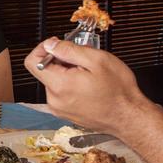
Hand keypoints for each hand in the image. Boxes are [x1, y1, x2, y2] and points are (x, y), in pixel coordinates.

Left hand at [23, 38, 147, 133]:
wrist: (130, 118)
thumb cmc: (118, 92)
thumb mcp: (97, 60)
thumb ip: (68, 50)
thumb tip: (50, 44)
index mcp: (59, 85)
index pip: (32, 62)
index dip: (43, 48)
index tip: (58, 45)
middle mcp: (55, 100)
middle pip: (45, 70)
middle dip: (61, 60)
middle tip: (83, 59)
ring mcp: (60, 109)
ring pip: (55, 81)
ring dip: (68, 73)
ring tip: (90, 75)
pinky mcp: (66, 113)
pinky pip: (62, 93)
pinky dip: (71, 84)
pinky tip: (89, 85)